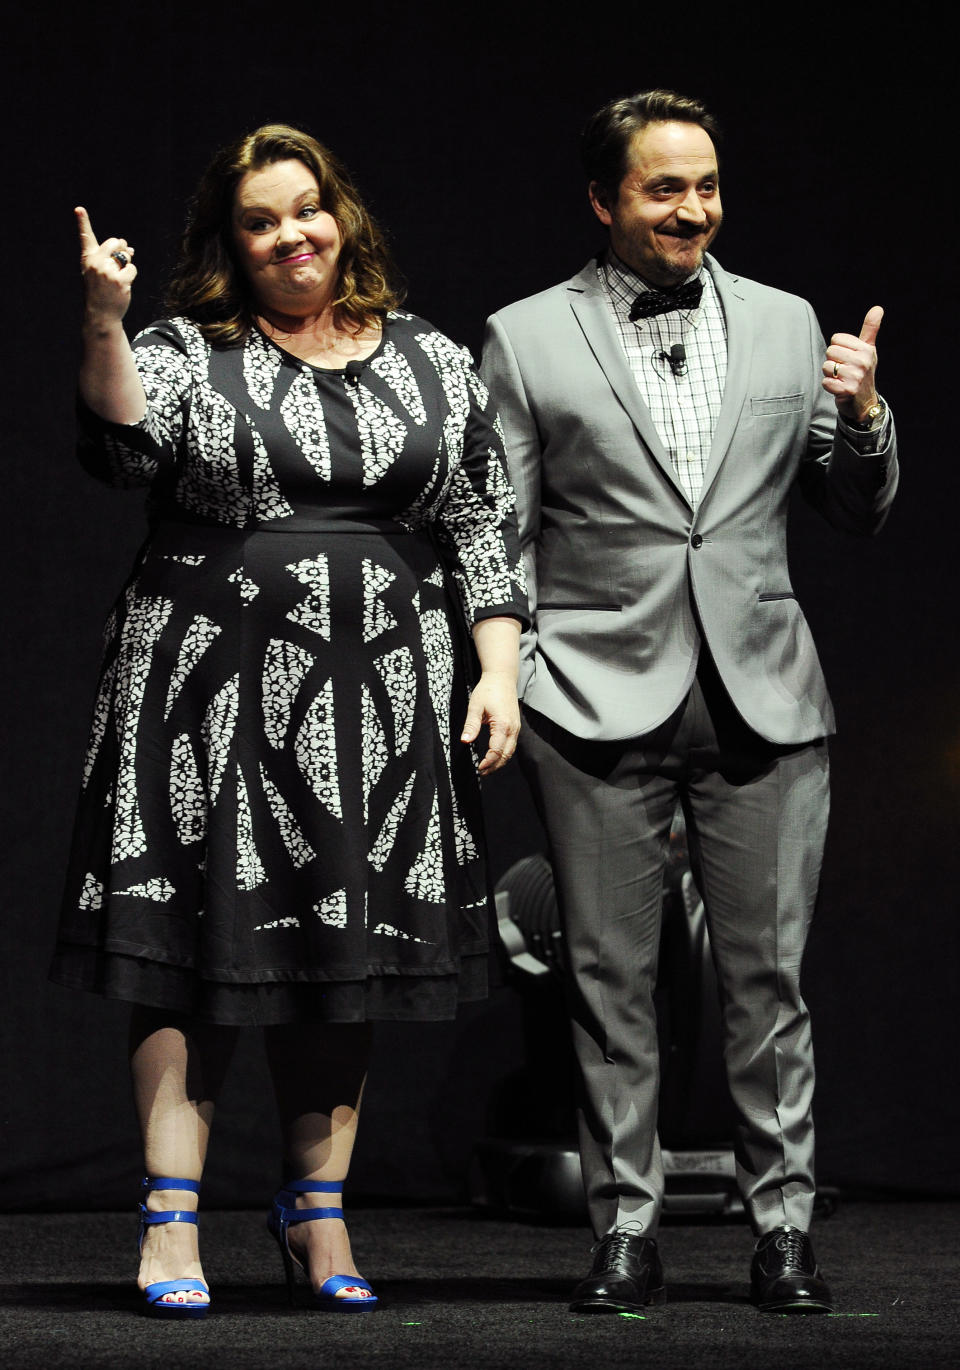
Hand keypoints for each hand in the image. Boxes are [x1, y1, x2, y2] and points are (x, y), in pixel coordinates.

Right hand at [76, 205, 136, 324]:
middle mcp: (96, 263)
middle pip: (115, 242)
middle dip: (121, 249)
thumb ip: (111, 258)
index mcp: (88, 259)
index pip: (85, 238)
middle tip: (118, 264)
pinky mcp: (119, 280)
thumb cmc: (101, 291)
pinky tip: (124, 285)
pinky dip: (131, 275)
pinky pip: (132, 268)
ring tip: (118, 278)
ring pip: (125, 256)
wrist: (102, 313)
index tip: (79, 209)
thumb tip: (129, 248)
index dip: (83, 222)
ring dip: (126, 265)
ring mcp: (107, 271)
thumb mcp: (100, 272)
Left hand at [461, 670, 519, 774]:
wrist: (502, 678)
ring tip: (488, 768)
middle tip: (482, 772)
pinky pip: (512, 745)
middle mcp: (512, 728)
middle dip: (495, 766)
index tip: (479, 768)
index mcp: (503, 724)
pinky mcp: (515, 726)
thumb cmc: (488, 690)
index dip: (488, 762)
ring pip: (510, 751)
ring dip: (500, 761)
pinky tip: (495, 756)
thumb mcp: (475, 706)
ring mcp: (516, 728)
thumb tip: (465, 741)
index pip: (497, 750)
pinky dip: (504, 753)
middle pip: (506, 754)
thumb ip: (471, 725)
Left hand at [822, 305, 882, 421]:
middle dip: (833, 361)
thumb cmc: (863, 372)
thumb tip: (877, 308)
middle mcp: (863, 361)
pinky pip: (825, 382)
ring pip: (826, 366)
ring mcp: (855, 376)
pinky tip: (839, 389)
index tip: (848, 358)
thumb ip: (870, 329)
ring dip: (830, 374)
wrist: (865, 402)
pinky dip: (829, 386)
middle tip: (844, 370)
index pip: (836, 339)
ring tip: (842, 379)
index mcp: (866, 349)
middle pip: (830, 351)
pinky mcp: (846, 390)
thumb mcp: (868, 349)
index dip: (838, 348)